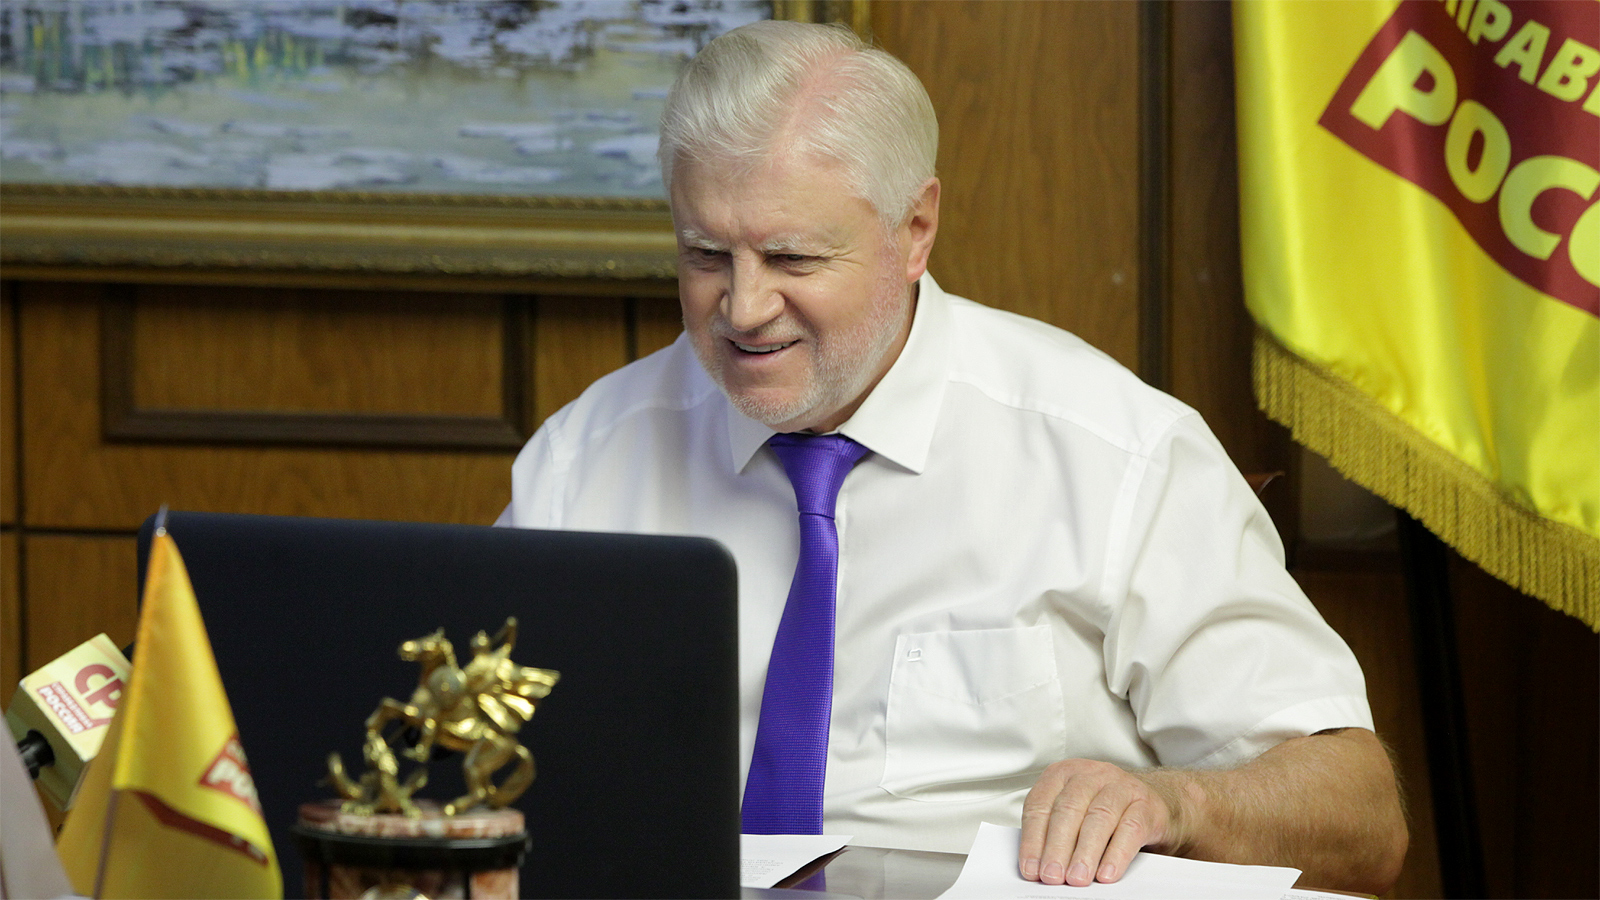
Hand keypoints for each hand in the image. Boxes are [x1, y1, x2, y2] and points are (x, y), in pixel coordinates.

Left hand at [1017, 759, 1181, 885]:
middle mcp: (1091, 775)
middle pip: (1068, 810)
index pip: (1040, 805)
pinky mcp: (1146, 804)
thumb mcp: (1074, 814)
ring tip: (1077, 878)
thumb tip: (1037, 866)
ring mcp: (1120, 786)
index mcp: (1063, 774)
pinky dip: (1116, 854)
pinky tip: (1107, 873)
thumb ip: (1053, 833)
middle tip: (1052, 875)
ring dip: (1085, 853)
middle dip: (1057, 847)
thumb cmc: (1105, 811)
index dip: (1033, 840)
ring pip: (1098, 817)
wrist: (1153, 802)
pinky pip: (1130, 829)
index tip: (1031, 868)